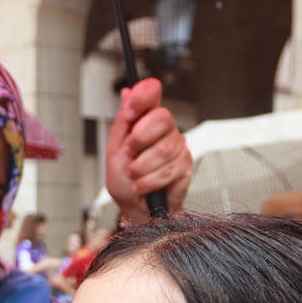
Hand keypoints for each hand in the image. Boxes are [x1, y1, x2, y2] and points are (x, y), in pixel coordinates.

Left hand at [105, 78, 192, 223]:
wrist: (136, 210)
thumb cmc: (125, 181)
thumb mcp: (115, 151)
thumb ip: (122, 122)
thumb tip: (127, 92)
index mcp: (146, 120)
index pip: (152, 92)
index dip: (143, 97)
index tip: (130, 114)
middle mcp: (166, 130)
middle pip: (161, 118)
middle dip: (139, 140)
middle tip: (130, 155)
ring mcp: (178, 147)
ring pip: (163, 149)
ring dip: (141, 168)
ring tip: (135, 177)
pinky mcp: (186, 167)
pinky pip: (168, 170)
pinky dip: (148, 182)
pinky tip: (143, 186)